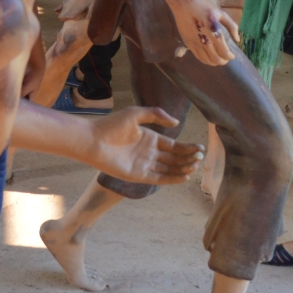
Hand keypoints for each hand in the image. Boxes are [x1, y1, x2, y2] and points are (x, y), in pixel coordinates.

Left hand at [85, 107, 203, 184]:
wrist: (92, 140)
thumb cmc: (110, 125)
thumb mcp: (135, 114)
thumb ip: (156, 115)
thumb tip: (176, 123)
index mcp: (150, 138)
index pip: (174, 146)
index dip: (187, 148)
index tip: (200, 149)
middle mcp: (149, 153)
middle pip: (174, 158)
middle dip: (188, 159)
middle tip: (200, 158)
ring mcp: (144, 164)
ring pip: (169, 169)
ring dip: (182, 169)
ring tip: (194, 167)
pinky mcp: (138, 175)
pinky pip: (159, 178)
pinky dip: (172, 179)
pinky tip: (184, 176)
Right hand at [151, 0, 237, 65]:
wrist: (184, 4)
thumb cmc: (204, 7)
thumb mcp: (221, 13)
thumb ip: (232, 27)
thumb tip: (237, 40)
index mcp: (214, 32)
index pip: (224, 52)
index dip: (230, 56)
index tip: (232, 55)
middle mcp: (204, 40)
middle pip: (216, 59)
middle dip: (223, 61)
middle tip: (226, 58)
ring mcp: (195, 43)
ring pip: (207, 61)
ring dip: (215, 62)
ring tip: (218, 58)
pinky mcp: (188, 43)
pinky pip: (198, 57)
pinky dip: (205, 60)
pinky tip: (209, 56)